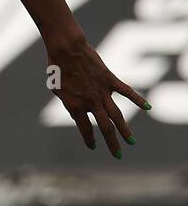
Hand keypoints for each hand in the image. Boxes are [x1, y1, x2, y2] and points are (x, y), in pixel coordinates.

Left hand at [47, 37, 150, 157]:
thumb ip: (69, 101)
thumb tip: (76, 107)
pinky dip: (138, 99)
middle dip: (112, 143)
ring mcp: (102, 92)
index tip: (92, 146)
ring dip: (125, 130)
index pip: (85, 129)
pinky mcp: (110, 80)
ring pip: (117, 115)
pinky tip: (148, 107)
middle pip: (105, 127)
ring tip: (131, 142)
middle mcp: (90, 103)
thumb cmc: (57, 68)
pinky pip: (127, 92)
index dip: (89, 139)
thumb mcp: (56, 89)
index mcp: (75, 107)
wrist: (66, 50)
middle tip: (117, 155)